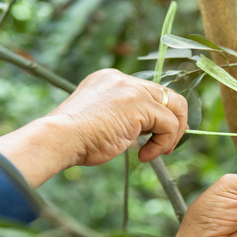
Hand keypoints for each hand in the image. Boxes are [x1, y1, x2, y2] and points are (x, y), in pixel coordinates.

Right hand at [51, 69, 187, 164]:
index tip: (165, 133)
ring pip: (175, 108)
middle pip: (169, 95)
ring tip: (156, 153)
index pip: (151, 92)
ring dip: (171, 135)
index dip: (163, 113)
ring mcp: (133, 90)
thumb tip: (153, 128)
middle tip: (169, 145)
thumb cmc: (76, 138)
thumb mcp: (104, 119)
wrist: (60, 138)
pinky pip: (168, 125)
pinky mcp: (140, 105)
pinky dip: (162, 144)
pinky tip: (144, 156)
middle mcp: (124, 80)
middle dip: (176, 122)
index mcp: (112, 80)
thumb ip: (126, 115)